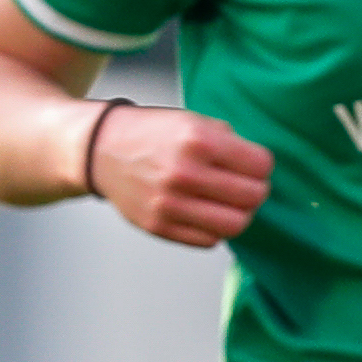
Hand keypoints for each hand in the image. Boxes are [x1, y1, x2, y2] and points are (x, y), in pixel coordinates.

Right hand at [91, 101, 271, 247]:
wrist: (101, 149)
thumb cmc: (153, 134)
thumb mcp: (193, 121)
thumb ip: (230, 142)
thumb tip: (260, 169)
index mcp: (198, 141)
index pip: (261, 166)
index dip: (261, 165)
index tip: (252, 165)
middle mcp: (184, 174)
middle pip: (253, 197)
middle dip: (256, 191)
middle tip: (244, 186)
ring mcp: (170, 204)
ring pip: (235, 225)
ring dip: (239, 214)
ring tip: (229, 203)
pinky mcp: (159, 226)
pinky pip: (209, 240)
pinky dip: (214, 229)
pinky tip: (205, 212)